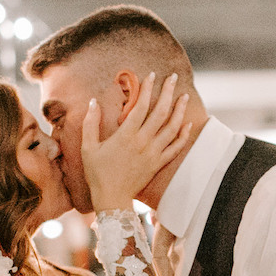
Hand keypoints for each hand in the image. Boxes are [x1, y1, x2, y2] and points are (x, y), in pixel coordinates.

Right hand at [83, 72, 191, 210]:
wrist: (112, 199)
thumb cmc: (97, 173)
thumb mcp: (88, 148)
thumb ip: (90, 124)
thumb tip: (92, 102)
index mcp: (126, 136)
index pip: (141, 107)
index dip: (147, 89)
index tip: (152, 76)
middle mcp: (143, 143)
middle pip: (160, 113)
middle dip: (168, 93)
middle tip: (173, 78)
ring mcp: (153, 154)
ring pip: (172, 128)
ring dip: (179, 110)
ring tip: (184, 96)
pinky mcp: (158, 164)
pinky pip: (175, 148)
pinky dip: (183, 135)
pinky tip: (187, 123)